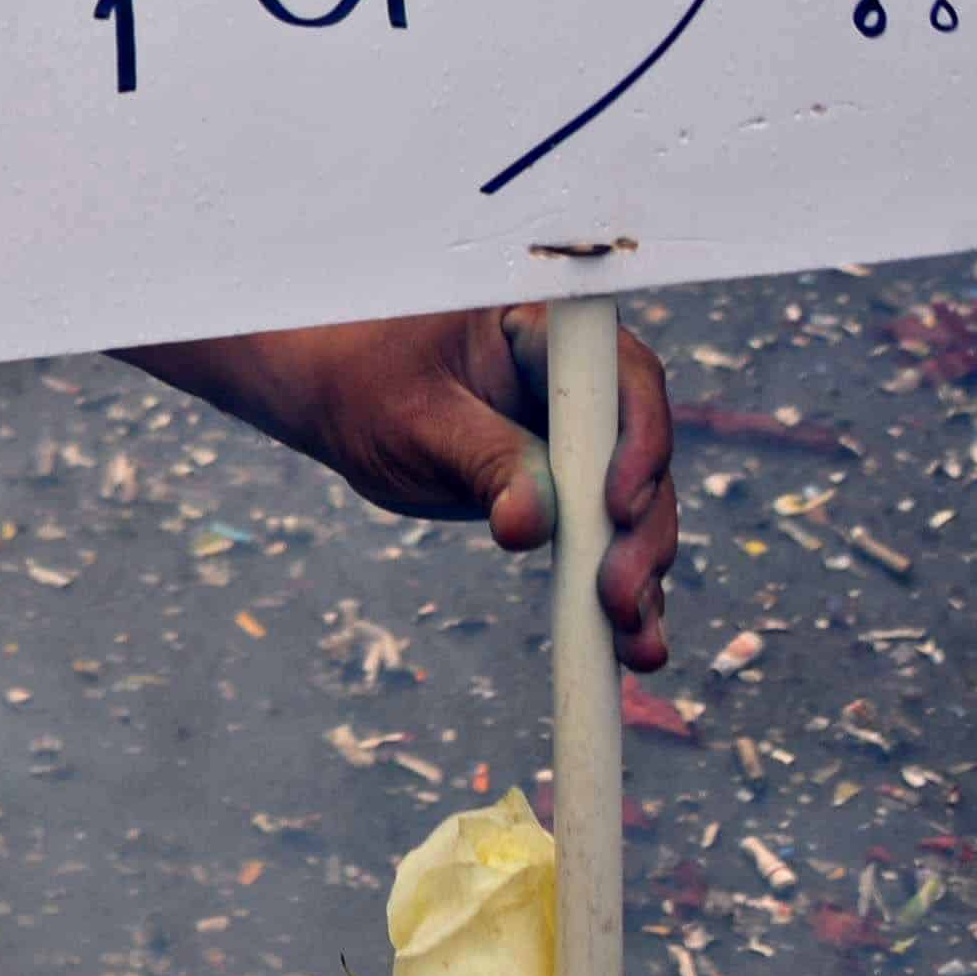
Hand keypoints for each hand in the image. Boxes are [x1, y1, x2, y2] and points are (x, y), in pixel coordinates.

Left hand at [174, 309, 681, 668]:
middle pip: (640, 452)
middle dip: (640, 529)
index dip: (637, 440)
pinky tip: (632, 643)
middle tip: (618, 595)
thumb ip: (479, 461)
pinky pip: (607, 537)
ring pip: (637, 504)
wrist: (335, 401)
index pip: (618, 377)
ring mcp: (580, 438)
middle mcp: (579, 383)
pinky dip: (621, 587)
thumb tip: (531, 524)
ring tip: (634, 639)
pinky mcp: (572, 489)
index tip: (616, 508)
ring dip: (640, 570)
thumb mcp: (415, 420)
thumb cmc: (365, 387)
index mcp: (544, 332)